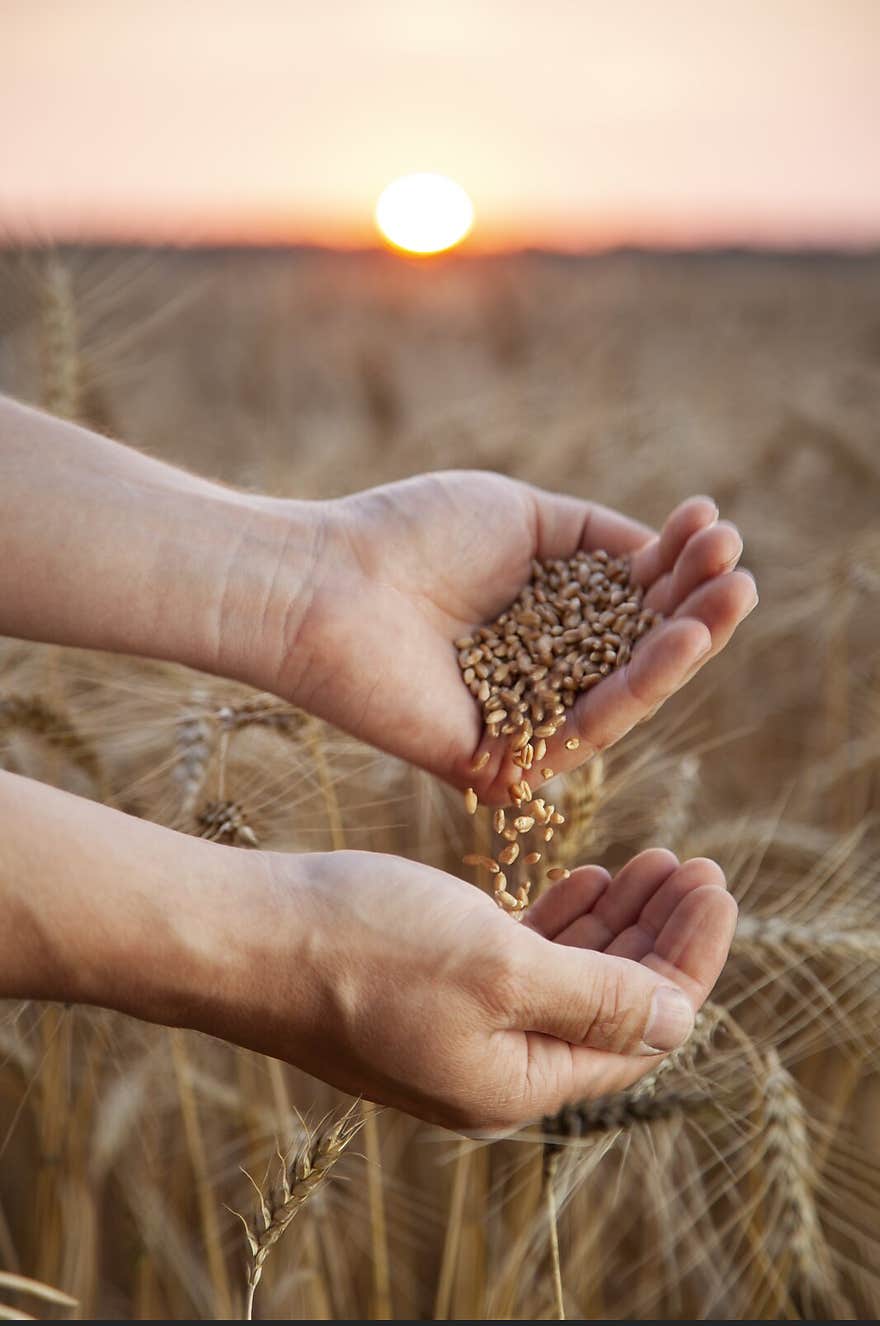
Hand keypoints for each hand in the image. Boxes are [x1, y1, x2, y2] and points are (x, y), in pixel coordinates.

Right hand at [201, 846, 735, 1131]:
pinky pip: (517, 965)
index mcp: (520, 1083)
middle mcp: (494, 1071)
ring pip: (566, 979)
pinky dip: (558, 922)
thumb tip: (680, 1019)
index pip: (643, 1030)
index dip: (689, 958)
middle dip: (660, 936)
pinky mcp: (425, 992)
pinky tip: (582, 878)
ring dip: (614, 922)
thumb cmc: (366, 946)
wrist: (244, 936)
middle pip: (610, 1005)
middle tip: (695, 866)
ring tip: (651, 863)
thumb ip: (598, 996)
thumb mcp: (501, 966)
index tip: (717, 884)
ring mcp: (456, 1032)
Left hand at [278, 472, 756, 800]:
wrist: (327, 583)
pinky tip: (681, 636)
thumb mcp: (523, 515)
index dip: (674, 563)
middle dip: (693, 605)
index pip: (626, 598)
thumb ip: (596, 537)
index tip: (711, 520)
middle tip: (740, 567)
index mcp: (540, 615)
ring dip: (686, 643)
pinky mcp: (507, 760)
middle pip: (636, 646)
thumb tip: (663, 548)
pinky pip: (587, 726)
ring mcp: (526, 717)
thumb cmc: (411, 535)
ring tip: (734, 594)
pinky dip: (639, 682)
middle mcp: (540, 670)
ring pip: (625, 690)